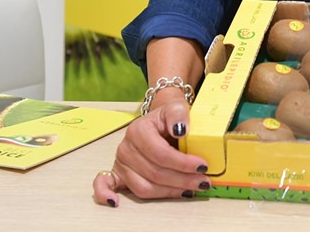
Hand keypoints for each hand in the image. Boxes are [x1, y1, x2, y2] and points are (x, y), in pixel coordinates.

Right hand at [92, 96, 209, 204]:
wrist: (159, 121)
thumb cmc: (168, 117)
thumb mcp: (176, 108)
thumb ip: (179, 115)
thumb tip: (181, 129)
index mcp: (138, 131)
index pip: (161, 154)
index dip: (183, 163)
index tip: (202, 166)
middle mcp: (126, 148)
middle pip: (155, 173)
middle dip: (182, 180)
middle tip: (202, 182)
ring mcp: (121, 163)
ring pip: (143, 187)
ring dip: (168, 192)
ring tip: (189, 190)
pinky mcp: (118, 174)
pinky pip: (107, 185)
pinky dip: (107, 195)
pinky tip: (115, 202)